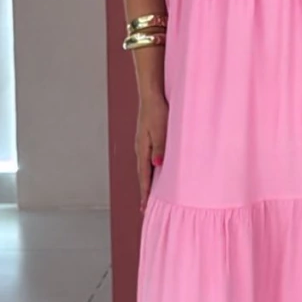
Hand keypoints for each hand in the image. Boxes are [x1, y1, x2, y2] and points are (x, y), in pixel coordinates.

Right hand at [136, 94, 167, 209]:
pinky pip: (148, 158)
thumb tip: (157, 165)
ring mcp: (143, 143)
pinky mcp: (148, 138)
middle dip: (144, 190)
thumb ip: (160, 148)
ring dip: (147, 181)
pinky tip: (154, 171)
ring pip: (145, 167)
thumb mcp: (161, 130)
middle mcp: (141, 148)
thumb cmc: (158, 111)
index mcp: (143, 149)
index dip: (145, 192)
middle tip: (145, 207)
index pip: (144, 175)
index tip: (145, 207)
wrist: (151, 95)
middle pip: (142, 174)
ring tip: (149, 193)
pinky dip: (150, 169)